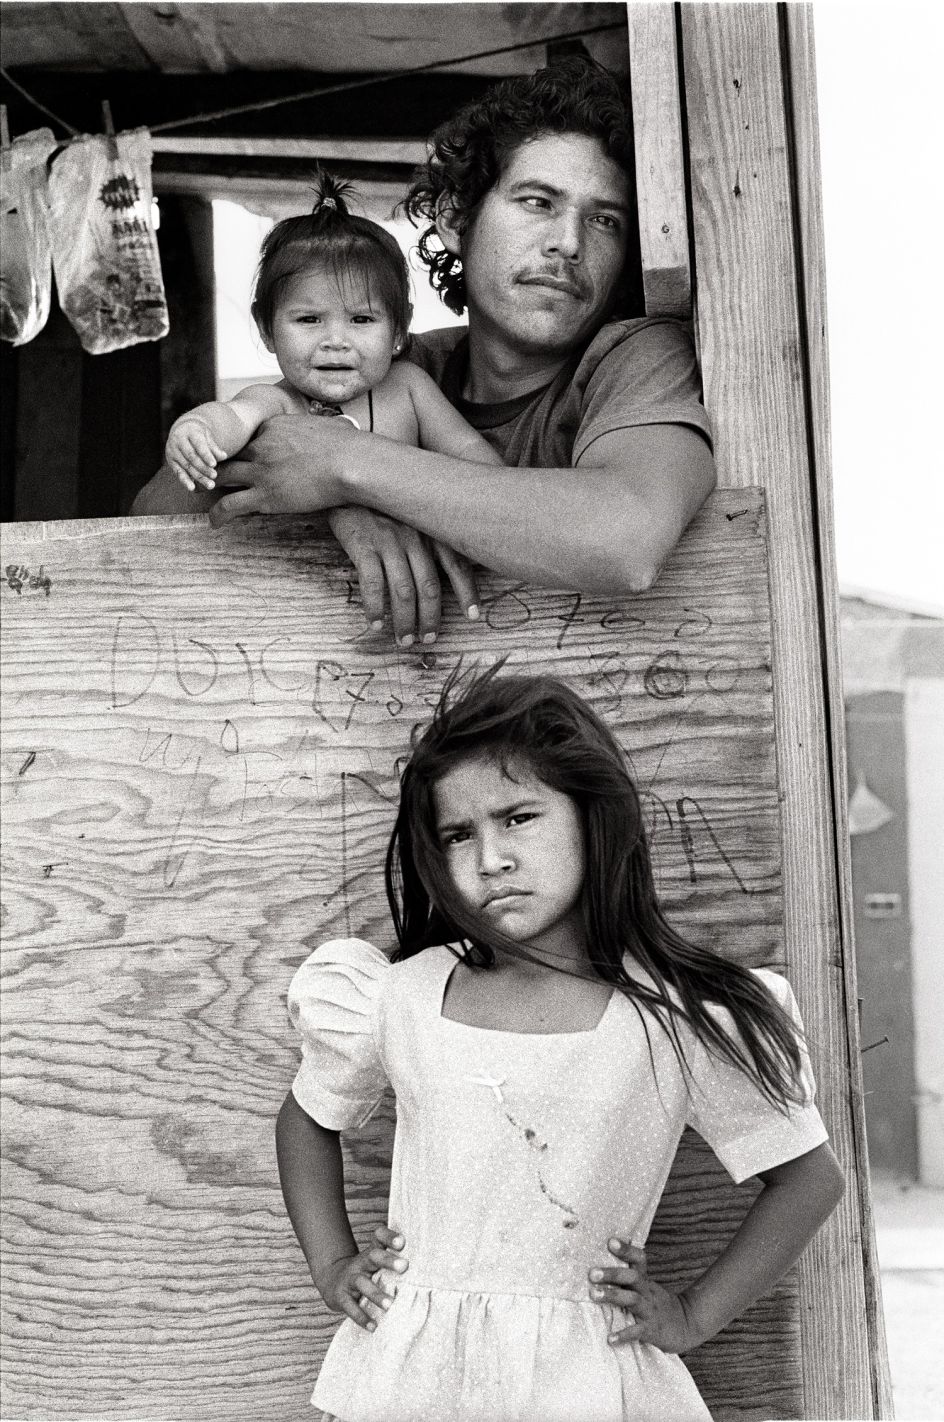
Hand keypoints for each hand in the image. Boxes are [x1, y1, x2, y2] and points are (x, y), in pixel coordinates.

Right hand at [167, 418, 226, 491]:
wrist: (182, 430)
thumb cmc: (199, 434)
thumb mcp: (207, 436)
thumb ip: (214, 447)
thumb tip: (224, 456)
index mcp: (189, 431)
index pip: (198, 444)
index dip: (206, 455)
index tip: (214, 464)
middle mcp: (178, 440)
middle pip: (191, 457)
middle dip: (203, 468)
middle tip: (214, 476)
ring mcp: (173, 451)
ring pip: (186, 466)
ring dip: (198, 477)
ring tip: (210, 485)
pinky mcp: (171, 461)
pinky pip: (178, 472)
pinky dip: (185, 481)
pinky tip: (192, 488)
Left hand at [209, 414, 350, 525]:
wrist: (349, 463)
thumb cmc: (348, 447)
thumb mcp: (329, 427)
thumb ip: (323, 430)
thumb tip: (344, 428)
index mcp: (273, 428)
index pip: (250, 439)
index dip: (245, 450)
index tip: (245, 458)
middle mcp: (260, 447)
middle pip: (230, 455)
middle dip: (218, 464)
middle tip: (210, 472)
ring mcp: (260, 472)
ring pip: (222, 477)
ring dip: (209, 485)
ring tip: (201, 492)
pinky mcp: (264, 496)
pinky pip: (229, 505)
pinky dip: (217, 514)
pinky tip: (214, 523)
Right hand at [315, 1225, 408, 1332]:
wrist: (332, 1280)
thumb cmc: (366, 1271)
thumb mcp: (376, 1262)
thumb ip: (395, 1261)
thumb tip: (428, 1266)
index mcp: (372, 1252)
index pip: (379, 1237)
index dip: (389, 1237)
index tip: (402, 1242)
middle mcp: (361, 1262)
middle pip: (372, 1256)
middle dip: (387, 1260)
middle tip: (404, 1266)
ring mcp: (350, 1279)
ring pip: (362, 1283)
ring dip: (376, 1294)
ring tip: (391, 1305)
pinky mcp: (341, 1297)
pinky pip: (351, 1307)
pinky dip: (362, 1317)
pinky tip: (374, 1326)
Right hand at [328, 506, 479, 646]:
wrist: (349, 472)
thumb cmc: (383, 496)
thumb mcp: (415, 508)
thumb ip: (432, 531)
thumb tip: (450, 562)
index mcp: (431, 529)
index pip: (457, 565)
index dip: (467, 592)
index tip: (473, 616)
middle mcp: (415, 537)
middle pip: (430, 586)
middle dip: (431, 617)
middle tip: (429, 638)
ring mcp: (389, 541)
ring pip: (403, 591)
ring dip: (405, 620)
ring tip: (404, 639)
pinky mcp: (363, 545)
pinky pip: (373, 583)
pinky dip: (375, 607)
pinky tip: (376, 623)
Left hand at [589, 1238, 700, 1353]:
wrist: (685, 1326)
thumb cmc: (657, 1304)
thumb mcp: (647, 1286)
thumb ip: (629, 1276)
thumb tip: (603, 1258)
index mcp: (645, 1281)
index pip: (639, 1260)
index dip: (626, 1250)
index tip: (610, 1241)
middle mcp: (647, 1293)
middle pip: (632, 1277)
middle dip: (612, 1274)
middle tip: (592, 1273)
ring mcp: (649, 1311)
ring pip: (632, 1300)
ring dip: (613, 1296)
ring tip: (594, 1295)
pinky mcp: (650, 1331)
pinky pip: (636, 1332)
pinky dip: (623, 1335)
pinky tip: (610, 1338)